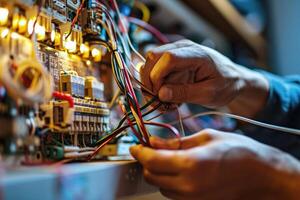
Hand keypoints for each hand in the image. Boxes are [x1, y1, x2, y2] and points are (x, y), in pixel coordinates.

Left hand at [130, 129, 299, 199]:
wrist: (261, 175)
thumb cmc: (239, 152)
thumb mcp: (206, 137)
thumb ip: (177, 141)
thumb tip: (154, 141)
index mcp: (190, 165)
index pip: (151, 161)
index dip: (139, 152)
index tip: (135, 146)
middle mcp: (188, 186)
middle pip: (151, 176)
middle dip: (146, 162)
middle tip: (150, 149)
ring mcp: (193, 198)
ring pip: (161, 186)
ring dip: (157, 172)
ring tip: (166, 158)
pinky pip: (174, 193)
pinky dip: (169, 181)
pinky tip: (178, 169)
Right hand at [141, 40, 268, 116]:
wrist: (234, 79)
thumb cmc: (226, 85)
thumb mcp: (209, 94)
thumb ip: (185, 93)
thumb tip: (161, 94)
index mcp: (195, 53)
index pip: (166, 58)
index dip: (157, 76)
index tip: (159, 95)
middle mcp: (183, 48)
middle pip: (152, 58)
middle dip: (149, 80)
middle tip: (157, 102)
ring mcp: (176, 54)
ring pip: (151, 65)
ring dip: (152, 84)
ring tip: (164, 103)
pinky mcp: (173, 62)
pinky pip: (156, 71)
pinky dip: (157, 86)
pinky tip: (168, 98)